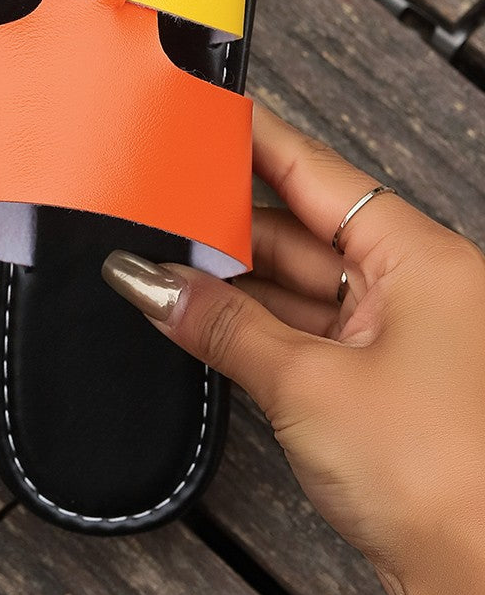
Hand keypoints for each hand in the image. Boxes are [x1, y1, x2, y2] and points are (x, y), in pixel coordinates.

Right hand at [103, 103, 484, 594]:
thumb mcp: (306, 383)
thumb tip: (149, 282)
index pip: (318, 173)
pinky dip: (250, 326)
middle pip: (299, 230)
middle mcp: (415, 289)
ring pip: (296, 285)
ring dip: (231, 283)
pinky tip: (199, 318)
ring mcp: (398, 338)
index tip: (206, 117)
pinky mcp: (378, 385)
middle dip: (223, 225)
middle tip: (154, 209)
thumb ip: (219, 324)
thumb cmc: (444, 477)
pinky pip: (301, 331)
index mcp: (419, 259)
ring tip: (160, 268)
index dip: (256, 141)